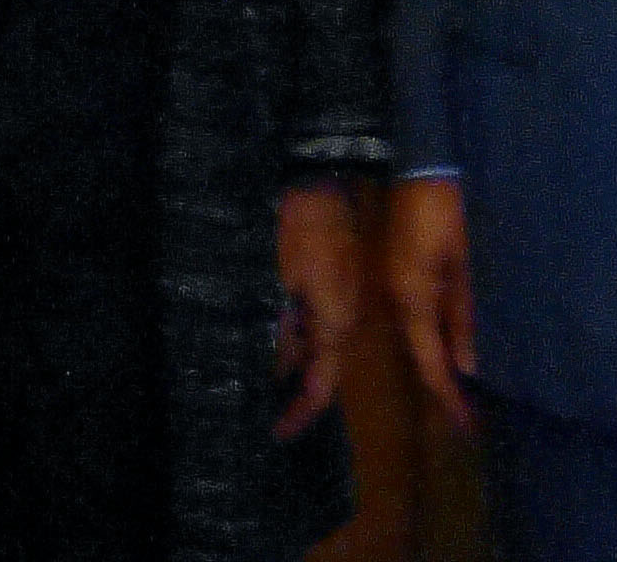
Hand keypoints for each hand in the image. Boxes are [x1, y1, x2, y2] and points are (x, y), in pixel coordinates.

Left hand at [272, 182, 367, 436]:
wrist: (323, 183)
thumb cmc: (299, 232)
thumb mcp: (281, 284)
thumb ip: (282, 332)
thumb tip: (277, 370)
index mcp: (337, 326)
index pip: (320, 388)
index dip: (299, 414)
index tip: (277, 433)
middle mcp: (347, 321)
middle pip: (324, 372)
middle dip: (297, 394)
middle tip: (269, 412)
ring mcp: (346, 303)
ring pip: (322, 349)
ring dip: (298, 366)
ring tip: (269, 383)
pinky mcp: (339, 286)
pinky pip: (321, 326)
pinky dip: (301, 340)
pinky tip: (280, 343)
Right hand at [382, 175, 476, 437]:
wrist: (417, 157)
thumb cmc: (446, 207)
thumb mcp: (467, 259)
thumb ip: (468, 313)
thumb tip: (470, 367)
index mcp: (412, 297)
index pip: (430, 362)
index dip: (450, 397)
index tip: (469, 425)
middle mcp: (399, 295)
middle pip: (423, 351)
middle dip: (447, 384)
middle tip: (476, 413)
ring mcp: (398, 279)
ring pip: (424, 332)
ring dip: (445, 358)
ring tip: (473, 384)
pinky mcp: (404, 266)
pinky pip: (425, 310)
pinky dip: (443, 331)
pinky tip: (462, 339)